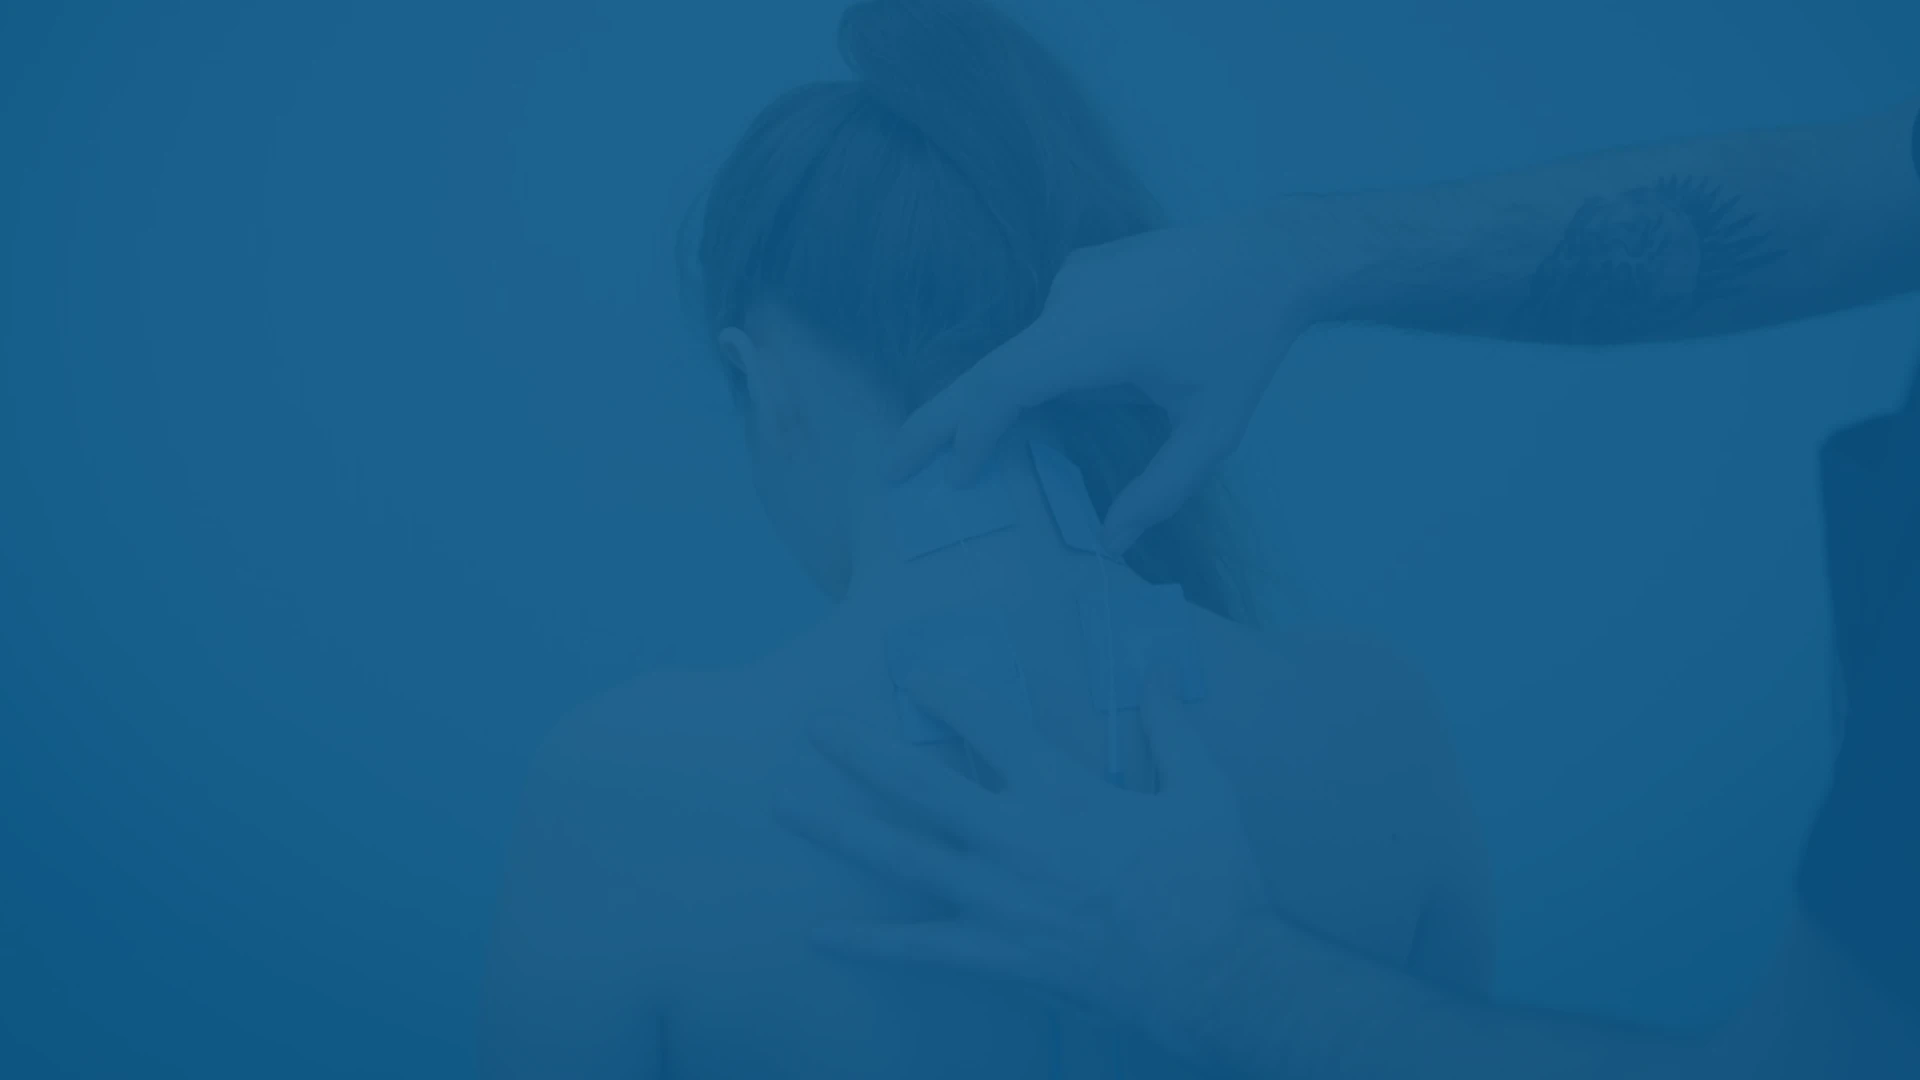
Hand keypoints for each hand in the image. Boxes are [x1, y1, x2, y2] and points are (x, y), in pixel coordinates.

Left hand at [775, 666, 1271, 1060]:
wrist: (1215, 975)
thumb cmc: (1212, 881)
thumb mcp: (1203, 792)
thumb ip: (1171, 729)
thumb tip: (1156, 674)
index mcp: (1063, 793)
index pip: (990, 727)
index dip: (948, 694)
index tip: (914, 675)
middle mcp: (1016, 839)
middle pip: (920, 785)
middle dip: (862, 752)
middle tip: (815, 726)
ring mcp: (999, 900)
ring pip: (902, 857)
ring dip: (839, 829)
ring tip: (787, 806)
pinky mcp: (998, 953)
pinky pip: (919, 947)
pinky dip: (867, 940)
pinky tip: (819, 932)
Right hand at [885, 213, 1332, 552]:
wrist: (1271, 254)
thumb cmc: (1246, 346)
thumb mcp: (1214, 430)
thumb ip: (1162, 489)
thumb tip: (1112, 542)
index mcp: (1097, 337)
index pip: (1007, 387)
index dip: (973, 434)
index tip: (956, 479)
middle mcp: (1071, 301)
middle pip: (985, 369)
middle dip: (934, 422)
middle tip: (891, 469)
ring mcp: (1072, 280)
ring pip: (1022, 356)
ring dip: (1011, 403)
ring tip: (1035, 437)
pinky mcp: (1080, 271)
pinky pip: (1047, 333)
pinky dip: (1042, 373)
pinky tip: (1106, 386)